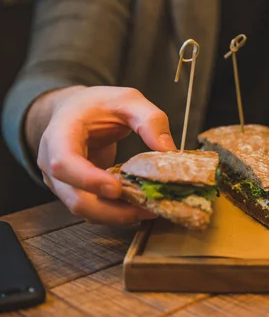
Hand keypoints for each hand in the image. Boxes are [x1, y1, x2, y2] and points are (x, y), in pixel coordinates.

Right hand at [34, 86, 176, 224]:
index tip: (117, 188)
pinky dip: (116, 214)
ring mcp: (62, 181)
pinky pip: (93, 209)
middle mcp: (52, 162)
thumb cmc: (99, 104)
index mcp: (59, 134)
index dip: (88, 179)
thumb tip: (168, 150)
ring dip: (117, 216)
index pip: (63, 162)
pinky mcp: (76, 192)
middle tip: (146, 208)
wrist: (78, 111)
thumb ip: (149, 119)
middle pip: (75, 198)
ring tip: (148, 210)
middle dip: (111, 210)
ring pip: (85, 210)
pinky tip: (139, 208)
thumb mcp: (128, 100)